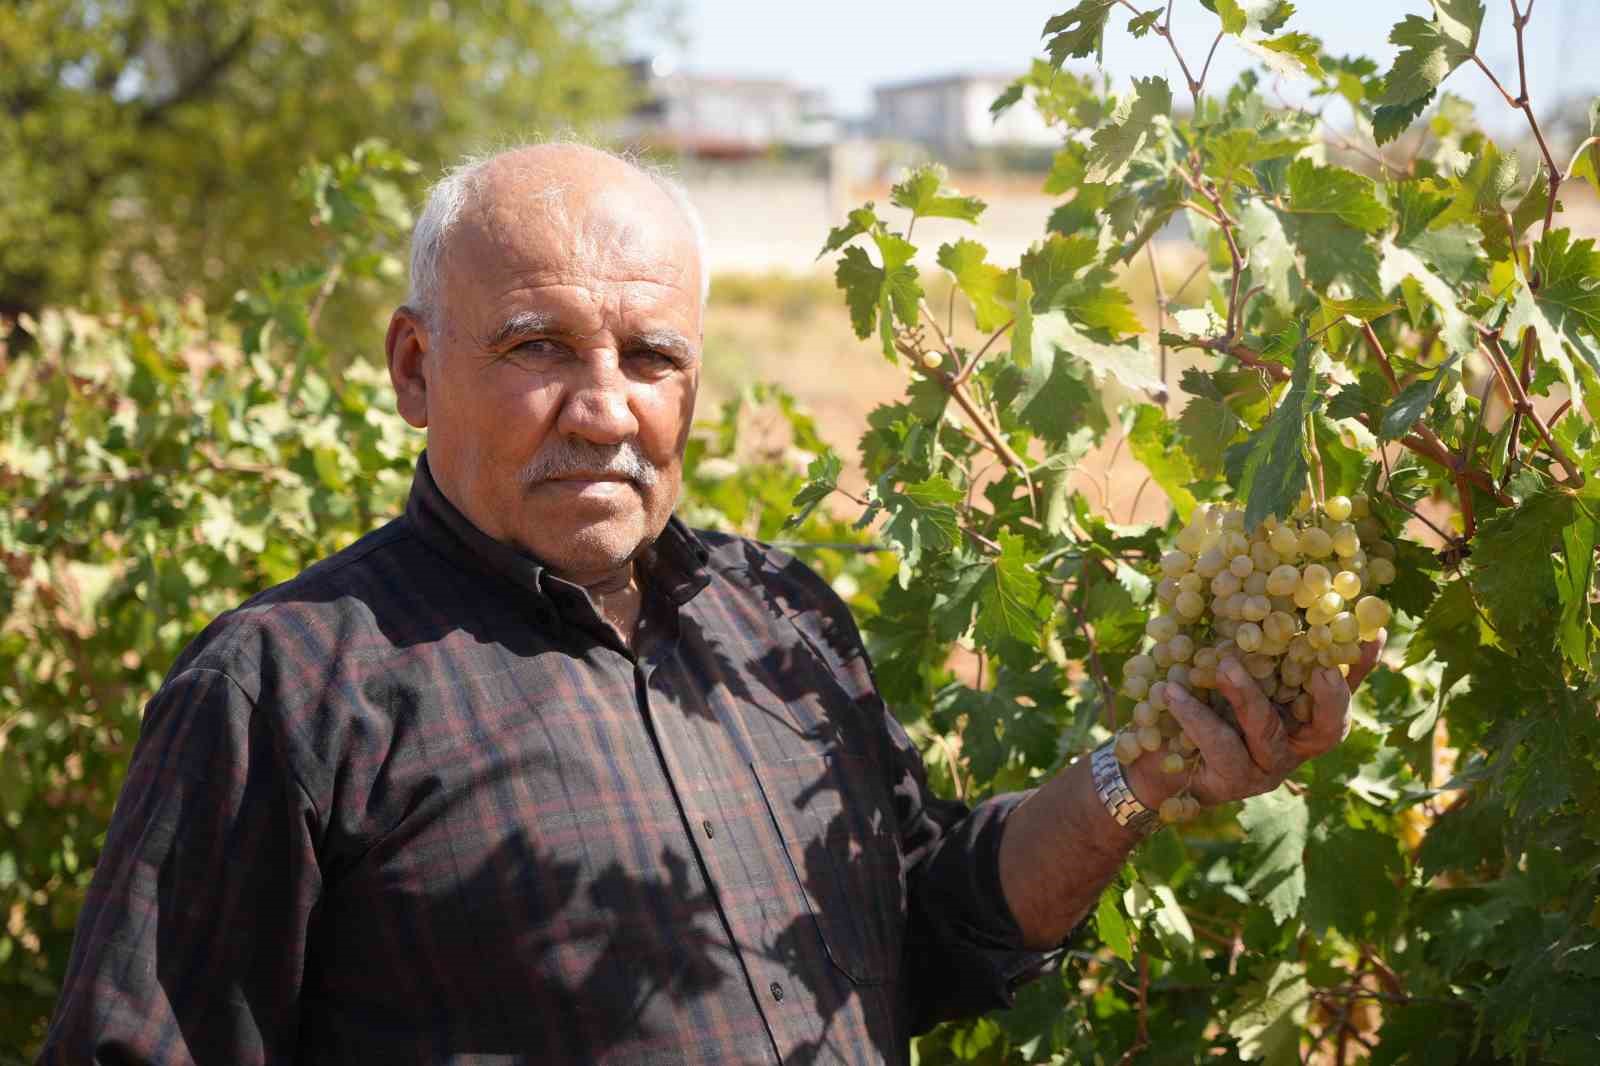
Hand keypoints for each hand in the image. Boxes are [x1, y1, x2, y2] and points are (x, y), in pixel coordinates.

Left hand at [1131, 630, 1386, 808]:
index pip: (1340, 692)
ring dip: (1247, 696)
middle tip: (1319, 666)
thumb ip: (1248, 639)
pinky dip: (1196, 717)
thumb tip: (1254, 582)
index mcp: (1302, 716)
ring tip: (1223, 665)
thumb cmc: (1197, 698)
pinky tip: (1171, 691)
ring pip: (1268, 733)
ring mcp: (1265, 768)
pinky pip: (1220, 747)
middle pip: (1328, 728)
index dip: (1359, 667)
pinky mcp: (1231, 782)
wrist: (1149, 755)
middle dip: (1329, 697)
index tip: (1371, 633)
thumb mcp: (1221, 663)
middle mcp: (1293, 745)